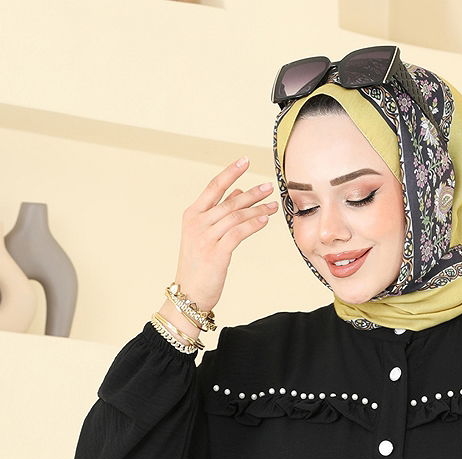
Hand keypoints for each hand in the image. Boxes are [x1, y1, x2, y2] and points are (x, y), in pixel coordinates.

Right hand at [173, 158, 278, 312]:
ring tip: (273, 206)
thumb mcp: (204, 235)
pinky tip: (264, 221)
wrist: (188, 294)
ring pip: (236, 217)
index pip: (214, 187)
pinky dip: (252, 226)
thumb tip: (237, 192)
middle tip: (269, 187)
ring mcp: (206, 238)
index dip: (230, 172)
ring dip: (257, 210)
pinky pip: (238, 234)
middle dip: (252, 194)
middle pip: (229, 202)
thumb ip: (219, 212)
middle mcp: (198, 223)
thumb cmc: (198, 265)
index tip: (245, 160)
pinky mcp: (216, 254)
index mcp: (192, 215)